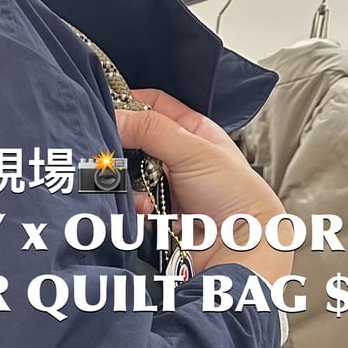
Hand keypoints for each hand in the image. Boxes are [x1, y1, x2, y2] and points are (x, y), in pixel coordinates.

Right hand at [114, 89, 292, 283]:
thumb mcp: (192, 150)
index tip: (108, 108)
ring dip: (128, 181)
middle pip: (137, 141)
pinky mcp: (159, 213)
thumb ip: (152, 130)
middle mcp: (178, 156)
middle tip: (111, 150)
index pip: (154, 105)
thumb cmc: (234, 195)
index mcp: (192, 130)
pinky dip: (134, 206)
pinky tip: (147, 209)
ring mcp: (167, 185)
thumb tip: (116, 117)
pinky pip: (134, 204)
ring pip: (132, 175)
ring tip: (136, 185)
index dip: (131, 102)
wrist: (239, 245)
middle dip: (124, 147)